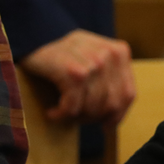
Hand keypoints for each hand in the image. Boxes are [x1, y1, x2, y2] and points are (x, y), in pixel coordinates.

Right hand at [20, 29, 135, 125]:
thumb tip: (115, 118)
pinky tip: (52, 112)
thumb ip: (110, 78)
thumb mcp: (95, 58)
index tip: (106, 126)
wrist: (35, 37)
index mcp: (120, 52)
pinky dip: (61, 115)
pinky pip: (73, 107)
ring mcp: (93, 63)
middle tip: (76, 118)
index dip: (118, 115)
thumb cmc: (66, 54)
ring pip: (93, 107)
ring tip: (63, 113)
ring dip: (76, 117)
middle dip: (93, 118)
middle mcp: (110, 55)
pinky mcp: (73, 72)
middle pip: (111, 104)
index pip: (128, 94)